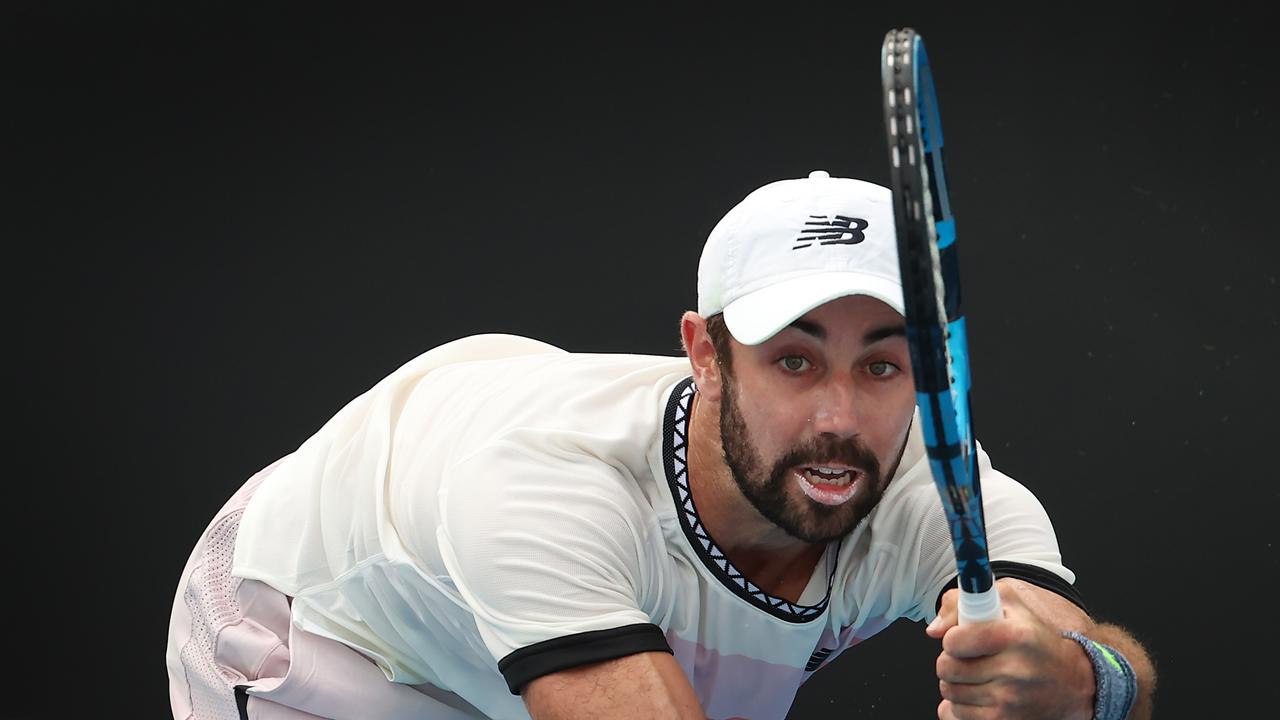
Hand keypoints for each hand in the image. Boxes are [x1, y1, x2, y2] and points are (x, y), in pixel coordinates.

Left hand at [926, 582, 1094, 719]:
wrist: (1071, 682)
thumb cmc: (1034, 639)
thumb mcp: (1007, 605)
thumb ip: (963, 602)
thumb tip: (934, 629)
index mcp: (1014, 636)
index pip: (955, 640)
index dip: (952, 638)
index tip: (962, 639)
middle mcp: (1014, 670)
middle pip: (947, 668)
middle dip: (950, 661)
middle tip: (968, 658)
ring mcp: (1009, 701)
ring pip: (949, 693)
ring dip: (955, 684)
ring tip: (976, 675)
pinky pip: (956, 715)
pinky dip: (959, 706)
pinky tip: (976, 695)